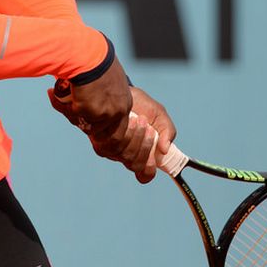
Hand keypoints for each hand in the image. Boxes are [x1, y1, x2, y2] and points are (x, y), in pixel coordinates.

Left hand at [49, 73, 173, 183]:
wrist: (121, 91)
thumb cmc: (142, 106)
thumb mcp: (159, 116)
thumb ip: (167, 132)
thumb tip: (164, 149)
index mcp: (142, 154)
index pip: (144, 174)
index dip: (150, 169)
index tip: (156, 155)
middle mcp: (125, 155)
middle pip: (135, 164)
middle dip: (145, 146)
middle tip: (148, 127)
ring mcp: (111, 149)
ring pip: (124, 156)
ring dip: (134, 138)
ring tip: (139, 120)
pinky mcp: (99, 140)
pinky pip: (111, 145)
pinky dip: (122, 132)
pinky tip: (127, 119)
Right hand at [52, 56, 132, 139]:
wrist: (87, 56)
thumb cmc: (96, 60)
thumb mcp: (110, 77)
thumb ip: (107, 90)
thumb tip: (98, 94)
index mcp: (125, 103)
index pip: (119, 126)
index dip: (104, 125)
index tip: (92, 118)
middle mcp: (118, 111)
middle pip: (106, 133)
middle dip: (92, 128)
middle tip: (78, 115)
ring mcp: (104, 114)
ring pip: (88, 125)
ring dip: (77, 115)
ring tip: (68, 98)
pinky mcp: (88, 112)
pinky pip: (75, 115)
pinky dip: (67, 106)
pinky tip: (62, 93)